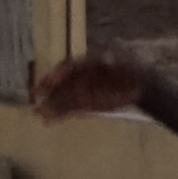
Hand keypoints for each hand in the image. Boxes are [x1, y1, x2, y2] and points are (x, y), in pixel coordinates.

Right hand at [31, 53, 148, 123]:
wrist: (141, 85)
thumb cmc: (130, 69)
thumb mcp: (123, 61)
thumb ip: (111, 60)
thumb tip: (104, 58)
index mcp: (87, 62)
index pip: (68, 66)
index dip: (57, 74)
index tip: (47, 82)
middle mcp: (80, 76)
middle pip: (62, 85)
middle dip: (50, 94)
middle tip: (36, 103)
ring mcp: (82, 90)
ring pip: (64, 98)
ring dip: (52, 107)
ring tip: (40, 115)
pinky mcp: (86, 104)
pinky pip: (70, 109)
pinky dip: (61, 114)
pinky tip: (50, 120)